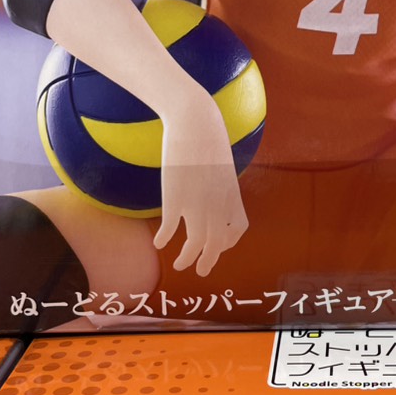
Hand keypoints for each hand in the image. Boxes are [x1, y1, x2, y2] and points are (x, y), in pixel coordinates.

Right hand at [153, 94, 248, 276]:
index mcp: (232, 195)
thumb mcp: (220, 163)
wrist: (196, 123)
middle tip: (201, 271)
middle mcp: (218, 206)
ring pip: (195, 243)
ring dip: (188, 258)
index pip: (236, 229)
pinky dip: (165, 239)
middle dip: (209, 260)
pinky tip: (158, 244)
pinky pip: (171, 228)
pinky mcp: (176, 199)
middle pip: (216, 243)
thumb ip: (219, 180)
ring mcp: (197, 205)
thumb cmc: (207, 138)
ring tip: (180, 265)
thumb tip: (213, 185)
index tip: (219, 246)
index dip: (228, 242)